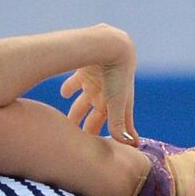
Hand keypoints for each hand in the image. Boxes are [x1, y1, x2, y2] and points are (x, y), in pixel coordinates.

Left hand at [58, 30, 138, 144]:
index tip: (121, 150)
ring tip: (66, 123)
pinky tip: (63, 93)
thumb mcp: (117, 103)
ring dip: (75, 113)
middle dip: (90, 129)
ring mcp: (96, 84)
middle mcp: (107, 95)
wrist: (110, 45)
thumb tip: (131, 145)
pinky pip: (74, 83)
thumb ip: (119, 124)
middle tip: (80, 144)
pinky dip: (68, 88)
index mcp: (118, 104)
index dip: (121, 137)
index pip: (120, 126)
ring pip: (84, 103)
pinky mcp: (85, 73)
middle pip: (97, 117)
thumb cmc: (116, 76)